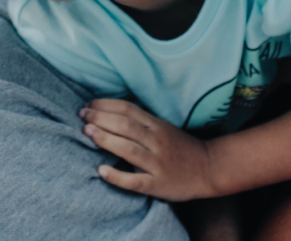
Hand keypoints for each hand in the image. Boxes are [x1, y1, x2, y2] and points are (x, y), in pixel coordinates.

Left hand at [80, 98, 216, 201]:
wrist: (208, 168)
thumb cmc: (180, 147)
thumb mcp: (163, 127)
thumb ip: (140, 120)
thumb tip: (109, 112)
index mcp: (157, 125)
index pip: (128, 110)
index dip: (105, 105)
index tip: (88, 105)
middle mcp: (156, 141)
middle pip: (125, 126)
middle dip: (101, 118)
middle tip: (82, 116)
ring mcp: (157, 163)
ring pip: (128, 149)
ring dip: (105, 139)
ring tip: (86, 132)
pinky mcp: (157, 184)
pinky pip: (135, 180)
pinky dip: (117, 176)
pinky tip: (101, 170)